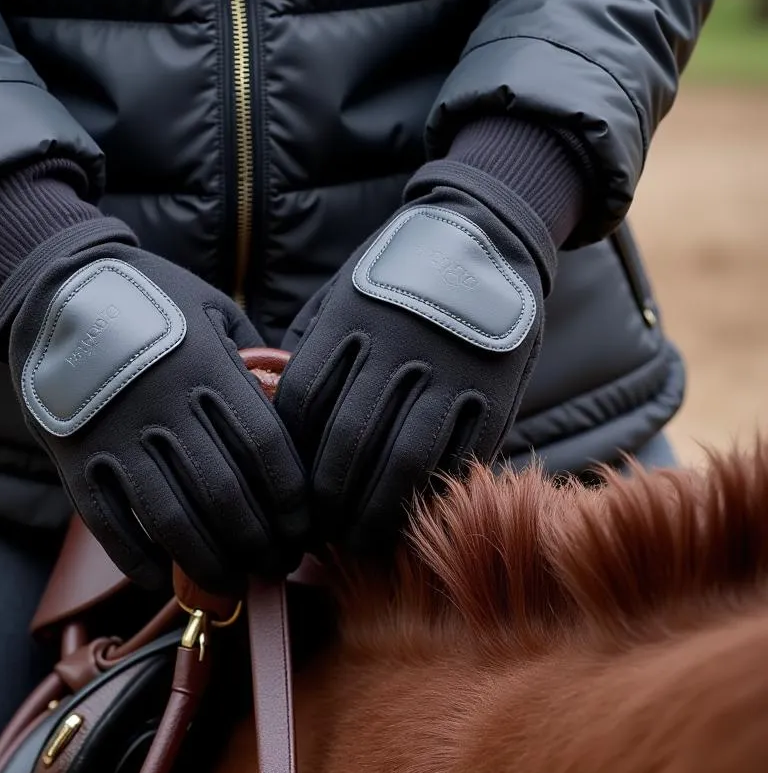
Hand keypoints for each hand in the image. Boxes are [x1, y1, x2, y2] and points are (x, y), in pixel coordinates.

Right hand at [0, 226, 309, 590]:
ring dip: (209, 564)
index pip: (267, 450)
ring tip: (232, 584)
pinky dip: (139, 561)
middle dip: (261, 543)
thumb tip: (293, 408)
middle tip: (276, 564)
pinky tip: (164, 579)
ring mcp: (117, 436)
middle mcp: (166, 407)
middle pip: (228, 496)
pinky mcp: (76, 459)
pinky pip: (110, 526)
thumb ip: (253, 358)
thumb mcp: (213, 308)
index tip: (305, 528)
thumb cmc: (149, 300)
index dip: (293, 500)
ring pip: (173, 521)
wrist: (54, 289)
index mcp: (208, 368)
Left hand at [275, 164, 554, 554]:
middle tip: (317, 533)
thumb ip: (314, 350)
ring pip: (400, 461)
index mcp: (348, 322)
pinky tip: (408, 516)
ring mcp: (447, 372)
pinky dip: (428, 494)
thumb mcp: (344, 295)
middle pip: (346, 443)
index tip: (287, 492)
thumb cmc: (399, 277)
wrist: (485, 235)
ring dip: (374, 512)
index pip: (303, 405)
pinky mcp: (492, 392)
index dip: (291, 458)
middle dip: (326, 500)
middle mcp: (394, 350)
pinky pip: (455, 456)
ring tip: (358, 538)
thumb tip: (280, 416)